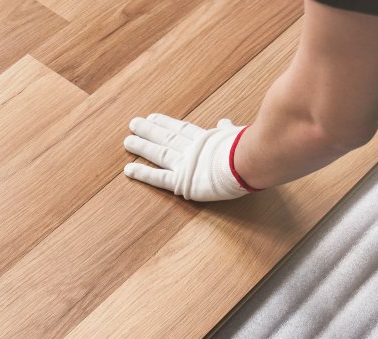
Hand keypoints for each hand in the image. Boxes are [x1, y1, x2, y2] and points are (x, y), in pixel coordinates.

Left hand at [123, 113, 259, 201]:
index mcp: (206, 139)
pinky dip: (143, 173)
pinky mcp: (182, 181)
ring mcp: (185, 164)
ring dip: (142, 147)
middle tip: (133, 123)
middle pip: (166, 137)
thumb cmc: (250, 148)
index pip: (181, 129)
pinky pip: (158, 177)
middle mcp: (192, 149)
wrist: (250, 160)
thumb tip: (225, 121)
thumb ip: (228, 130)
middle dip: (149, 131)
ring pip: (159, 153)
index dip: (166, 123)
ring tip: (127, 141)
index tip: (152, 117)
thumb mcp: (238, 135)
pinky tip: (128, 170)